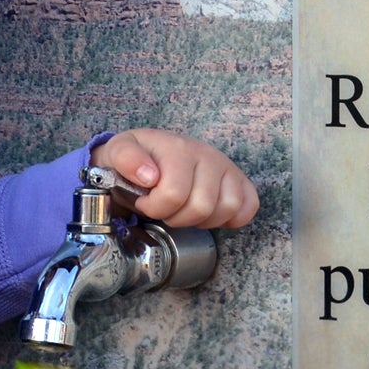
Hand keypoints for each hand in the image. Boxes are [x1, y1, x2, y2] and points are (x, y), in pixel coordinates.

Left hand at [93, 129, 258, 228]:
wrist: (150, 153)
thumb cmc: (136, 158)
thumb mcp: (118, 152)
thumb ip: (126, 158)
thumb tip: (149, 176)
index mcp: (177, 148)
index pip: (174, 193)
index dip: (155, 208)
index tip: (144, 202)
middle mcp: (206, 154)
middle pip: (202, 206)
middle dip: (177, 218)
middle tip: (165, 210)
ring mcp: (225, 166)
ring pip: (229, 207)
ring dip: (203, 220)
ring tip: (185, 211)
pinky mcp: (238, 179)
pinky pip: (250, 204)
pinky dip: (233, 217)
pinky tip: (212, 215)